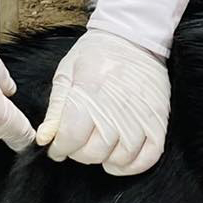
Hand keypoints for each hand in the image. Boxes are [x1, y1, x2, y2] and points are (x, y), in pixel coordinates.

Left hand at [35, 28, 170, 175]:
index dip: (59, 148)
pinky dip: (133, 166)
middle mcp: (118, 105)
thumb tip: (45, 138)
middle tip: (77, 144)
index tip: (57, 147)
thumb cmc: (96, 54)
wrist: (133, 37)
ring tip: (97, 149)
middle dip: (79, 153)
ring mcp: (141, 114)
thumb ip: (56, 108)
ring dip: (104, 160)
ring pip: (121, 157)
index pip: (71, 136)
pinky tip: (118, 159)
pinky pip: (149, 156)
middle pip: (94, 151)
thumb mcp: (67, 73)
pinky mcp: (158, 119)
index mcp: (91, 90)